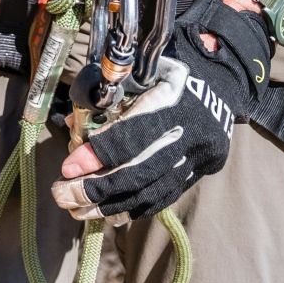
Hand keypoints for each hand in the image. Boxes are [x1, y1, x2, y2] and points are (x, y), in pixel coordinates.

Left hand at [52, 0, 270, 222]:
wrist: (221, 82)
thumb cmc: (169, 71)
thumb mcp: (144, 68)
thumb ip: (112, 94)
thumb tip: (74, 123)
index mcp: (173, 100)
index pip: (133, 135)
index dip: (99, 154)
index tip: (68, 168)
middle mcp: (188, 133)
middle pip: (140, 172)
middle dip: (97, 188)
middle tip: (62, 194)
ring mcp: (198, 157)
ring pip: (151, 192)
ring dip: (110, 206)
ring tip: (77, 210)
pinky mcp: (201, 171)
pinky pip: (165, 197)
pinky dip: (134, 207)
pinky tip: (108, 214)